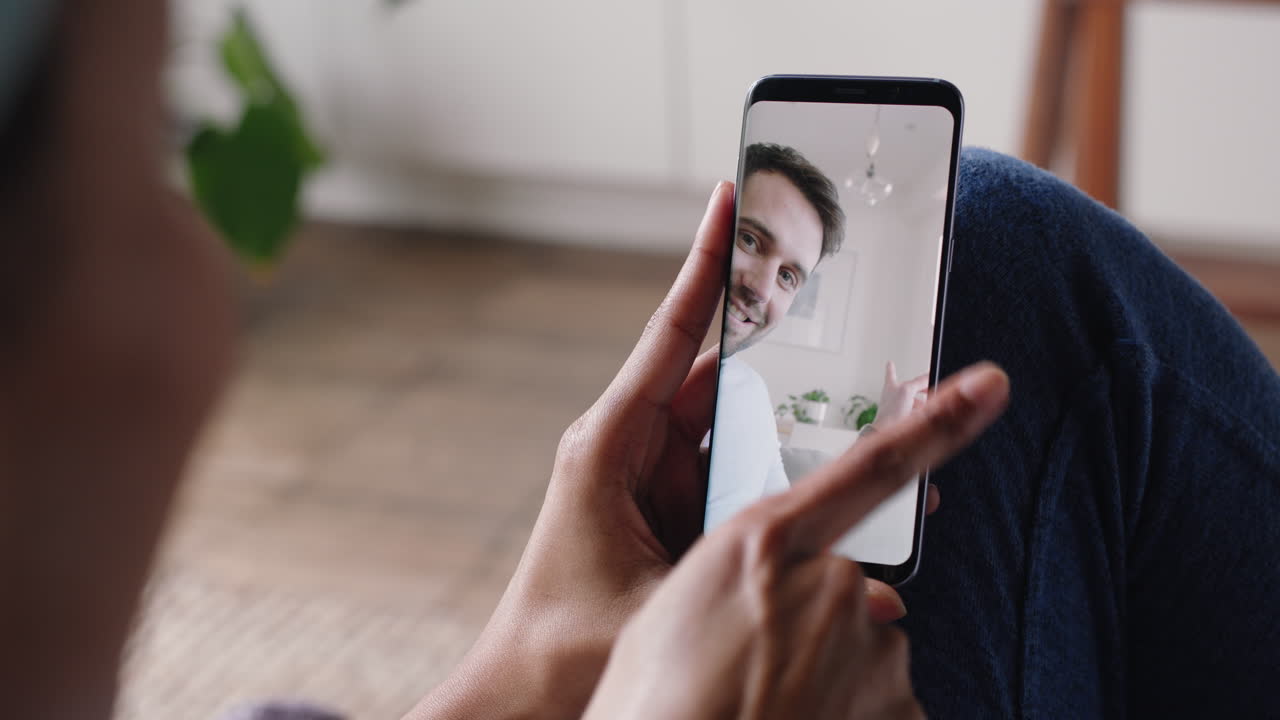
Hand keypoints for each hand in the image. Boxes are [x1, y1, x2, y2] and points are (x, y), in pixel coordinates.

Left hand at [410, 183, 942, 718]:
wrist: (521, 704)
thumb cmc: (564, 652)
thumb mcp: (659, 600)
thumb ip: (734, 567)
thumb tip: (819, 549)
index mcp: (611, 447)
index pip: (671, 336)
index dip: (703, 266)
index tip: (730, 200)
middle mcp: (633, 454)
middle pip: (721, 381)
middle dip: (784, 356)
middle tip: (850, 323)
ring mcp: (654, 486)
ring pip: (737, 430)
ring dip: (793, 424)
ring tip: (868, 407)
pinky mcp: (672, 519)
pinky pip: (735, 476)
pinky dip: (779, 473)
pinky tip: (836, 479)